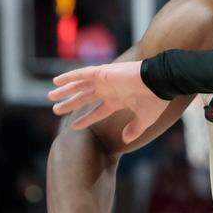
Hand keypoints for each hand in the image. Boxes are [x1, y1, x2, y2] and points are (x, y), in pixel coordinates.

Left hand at [49, 61, 168, 143]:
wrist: (160, 82)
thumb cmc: (155, 99)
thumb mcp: (145, 119)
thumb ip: (134, 129)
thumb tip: (125, 140)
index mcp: (118, 100)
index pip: (97, 111)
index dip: (85, 119)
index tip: (73, 126)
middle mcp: (109, 90)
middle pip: (84, 98)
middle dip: (70, 103)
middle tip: (55, 109)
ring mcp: (105, 80)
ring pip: (80, 85)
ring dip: (65, 90)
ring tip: (51, 96)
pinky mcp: (103, 72)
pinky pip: (82, 73)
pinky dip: (69, 76)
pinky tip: (57, 81)